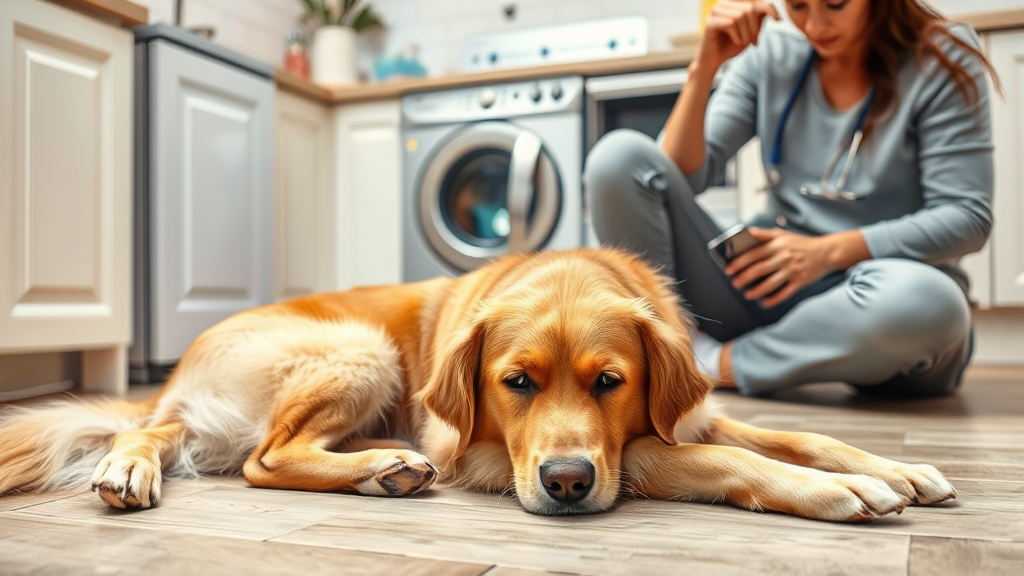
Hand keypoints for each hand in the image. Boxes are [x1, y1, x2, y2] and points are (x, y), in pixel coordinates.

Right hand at [696, 0, 779, 72]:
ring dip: (746, 33)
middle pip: (749, 8)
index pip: (755, 1)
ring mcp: (715, 10)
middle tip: (753, 42)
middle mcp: (724, 2)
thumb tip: (770, 7)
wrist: (713, 61)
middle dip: (755, 27)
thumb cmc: (732, 45)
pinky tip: (736, 41)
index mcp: (734, 2)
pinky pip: (730, 23)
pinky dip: (737, 35)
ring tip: (743, 43)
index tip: (778, 20)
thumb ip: (759, 18)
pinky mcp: (710, 22)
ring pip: (741, 15)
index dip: (769, 8)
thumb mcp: (751, 31)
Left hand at [725, 228, 855, 307]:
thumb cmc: (800, 243)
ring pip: (771, 284)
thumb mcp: (783, 234)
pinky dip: (774, 299)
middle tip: (735, 284)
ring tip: (747, 295)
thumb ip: (764, 234)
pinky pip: (785, 293)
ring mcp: (793, 270)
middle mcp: (784, 257)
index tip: (729, 270)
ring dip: (757, 291)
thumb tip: (747, 232)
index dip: (739, 263)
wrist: (826, 252)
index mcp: (777, 245)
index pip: (754, 254)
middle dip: (744, 278)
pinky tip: (764, 303)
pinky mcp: (801, 281)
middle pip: (759, 270)